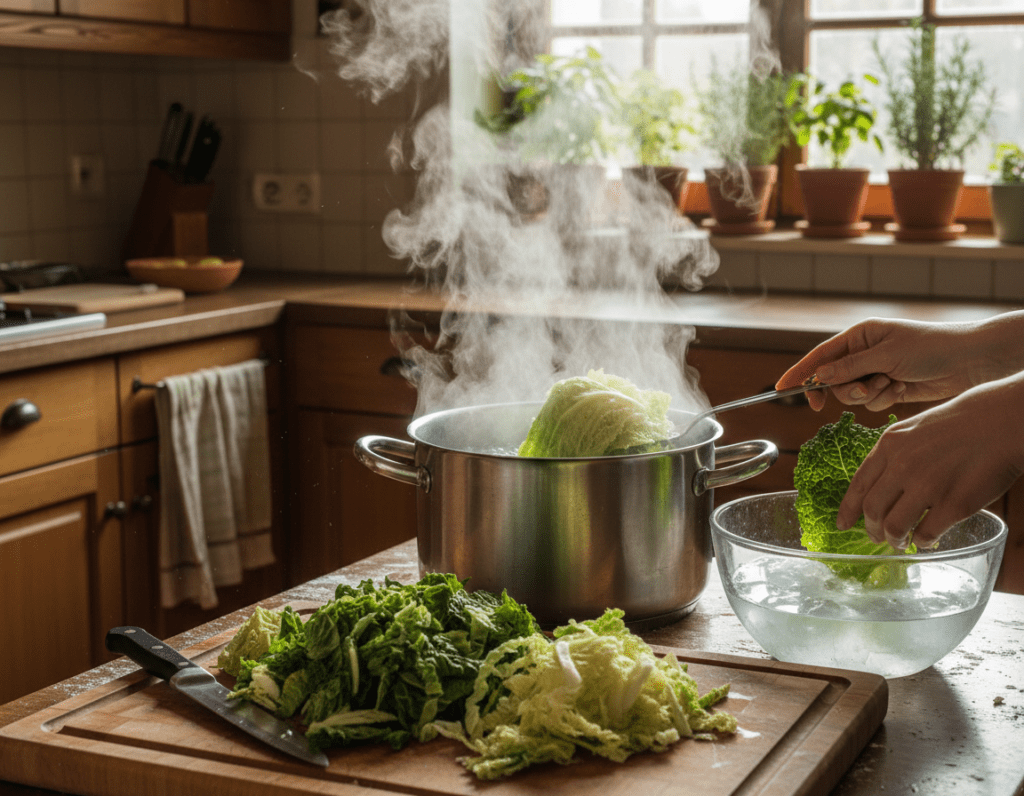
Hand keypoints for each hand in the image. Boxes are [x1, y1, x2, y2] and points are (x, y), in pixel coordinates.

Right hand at [776, 317, 989, 411]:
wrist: (969, 362)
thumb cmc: (931, 347)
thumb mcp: (886, 355)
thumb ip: (849, 368)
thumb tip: (819, 377)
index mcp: (859, 336)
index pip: (820, 356)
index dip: (799, 372)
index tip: (781, 389)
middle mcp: (863, 353)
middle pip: (833, 380)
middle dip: (844, 390)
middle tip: (854, 394)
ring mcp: (875, 371)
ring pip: (851, 395)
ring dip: (869, 395)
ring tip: (891, 384)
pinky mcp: (888, 388)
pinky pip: (871, 403)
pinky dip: (885, 399)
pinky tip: (904, 389)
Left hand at [836, 372, 1023, 548]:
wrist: (1001, 421)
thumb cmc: (959, 424)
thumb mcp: (913, 429)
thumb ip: (893, 454)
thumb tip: (878, 484)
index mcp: (889, 446)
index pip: (858, 485)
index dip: (847, 510)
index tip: (841, 524)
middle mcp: (903, 466)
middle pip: (872, 510)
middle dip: (871, 530)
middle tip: (877, 537)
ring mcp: (928, 486)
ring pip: (894, 527)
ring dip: (894, 540)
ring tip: (900, 542)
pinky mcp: (954, 504)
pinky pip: (927, 534)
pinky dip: (922, 542)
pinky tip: (926, 540)